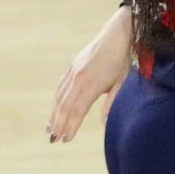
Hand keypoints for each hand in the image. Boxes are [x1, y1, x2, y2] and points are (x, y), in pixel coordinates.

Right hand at [47, 12, 132, 142]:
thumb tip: (106, 124)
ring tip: (50, 129)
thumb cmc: (124, 60)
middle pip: (64, 106)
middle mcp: (78, 78)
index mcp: (90, 84)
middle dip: (59, 124)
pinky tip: (56, 108)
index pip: (77, 110)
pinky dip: (56, 99)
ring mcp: (73, 71)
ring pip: (60, 97)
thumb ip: (113, 103)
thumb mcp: (123, 83)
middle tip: (54, 139)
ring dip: (54, 114)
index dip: (71, 126)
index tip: (66, 140)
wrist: (117, 34)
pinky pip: (61, 86)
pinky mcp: (73, 66)